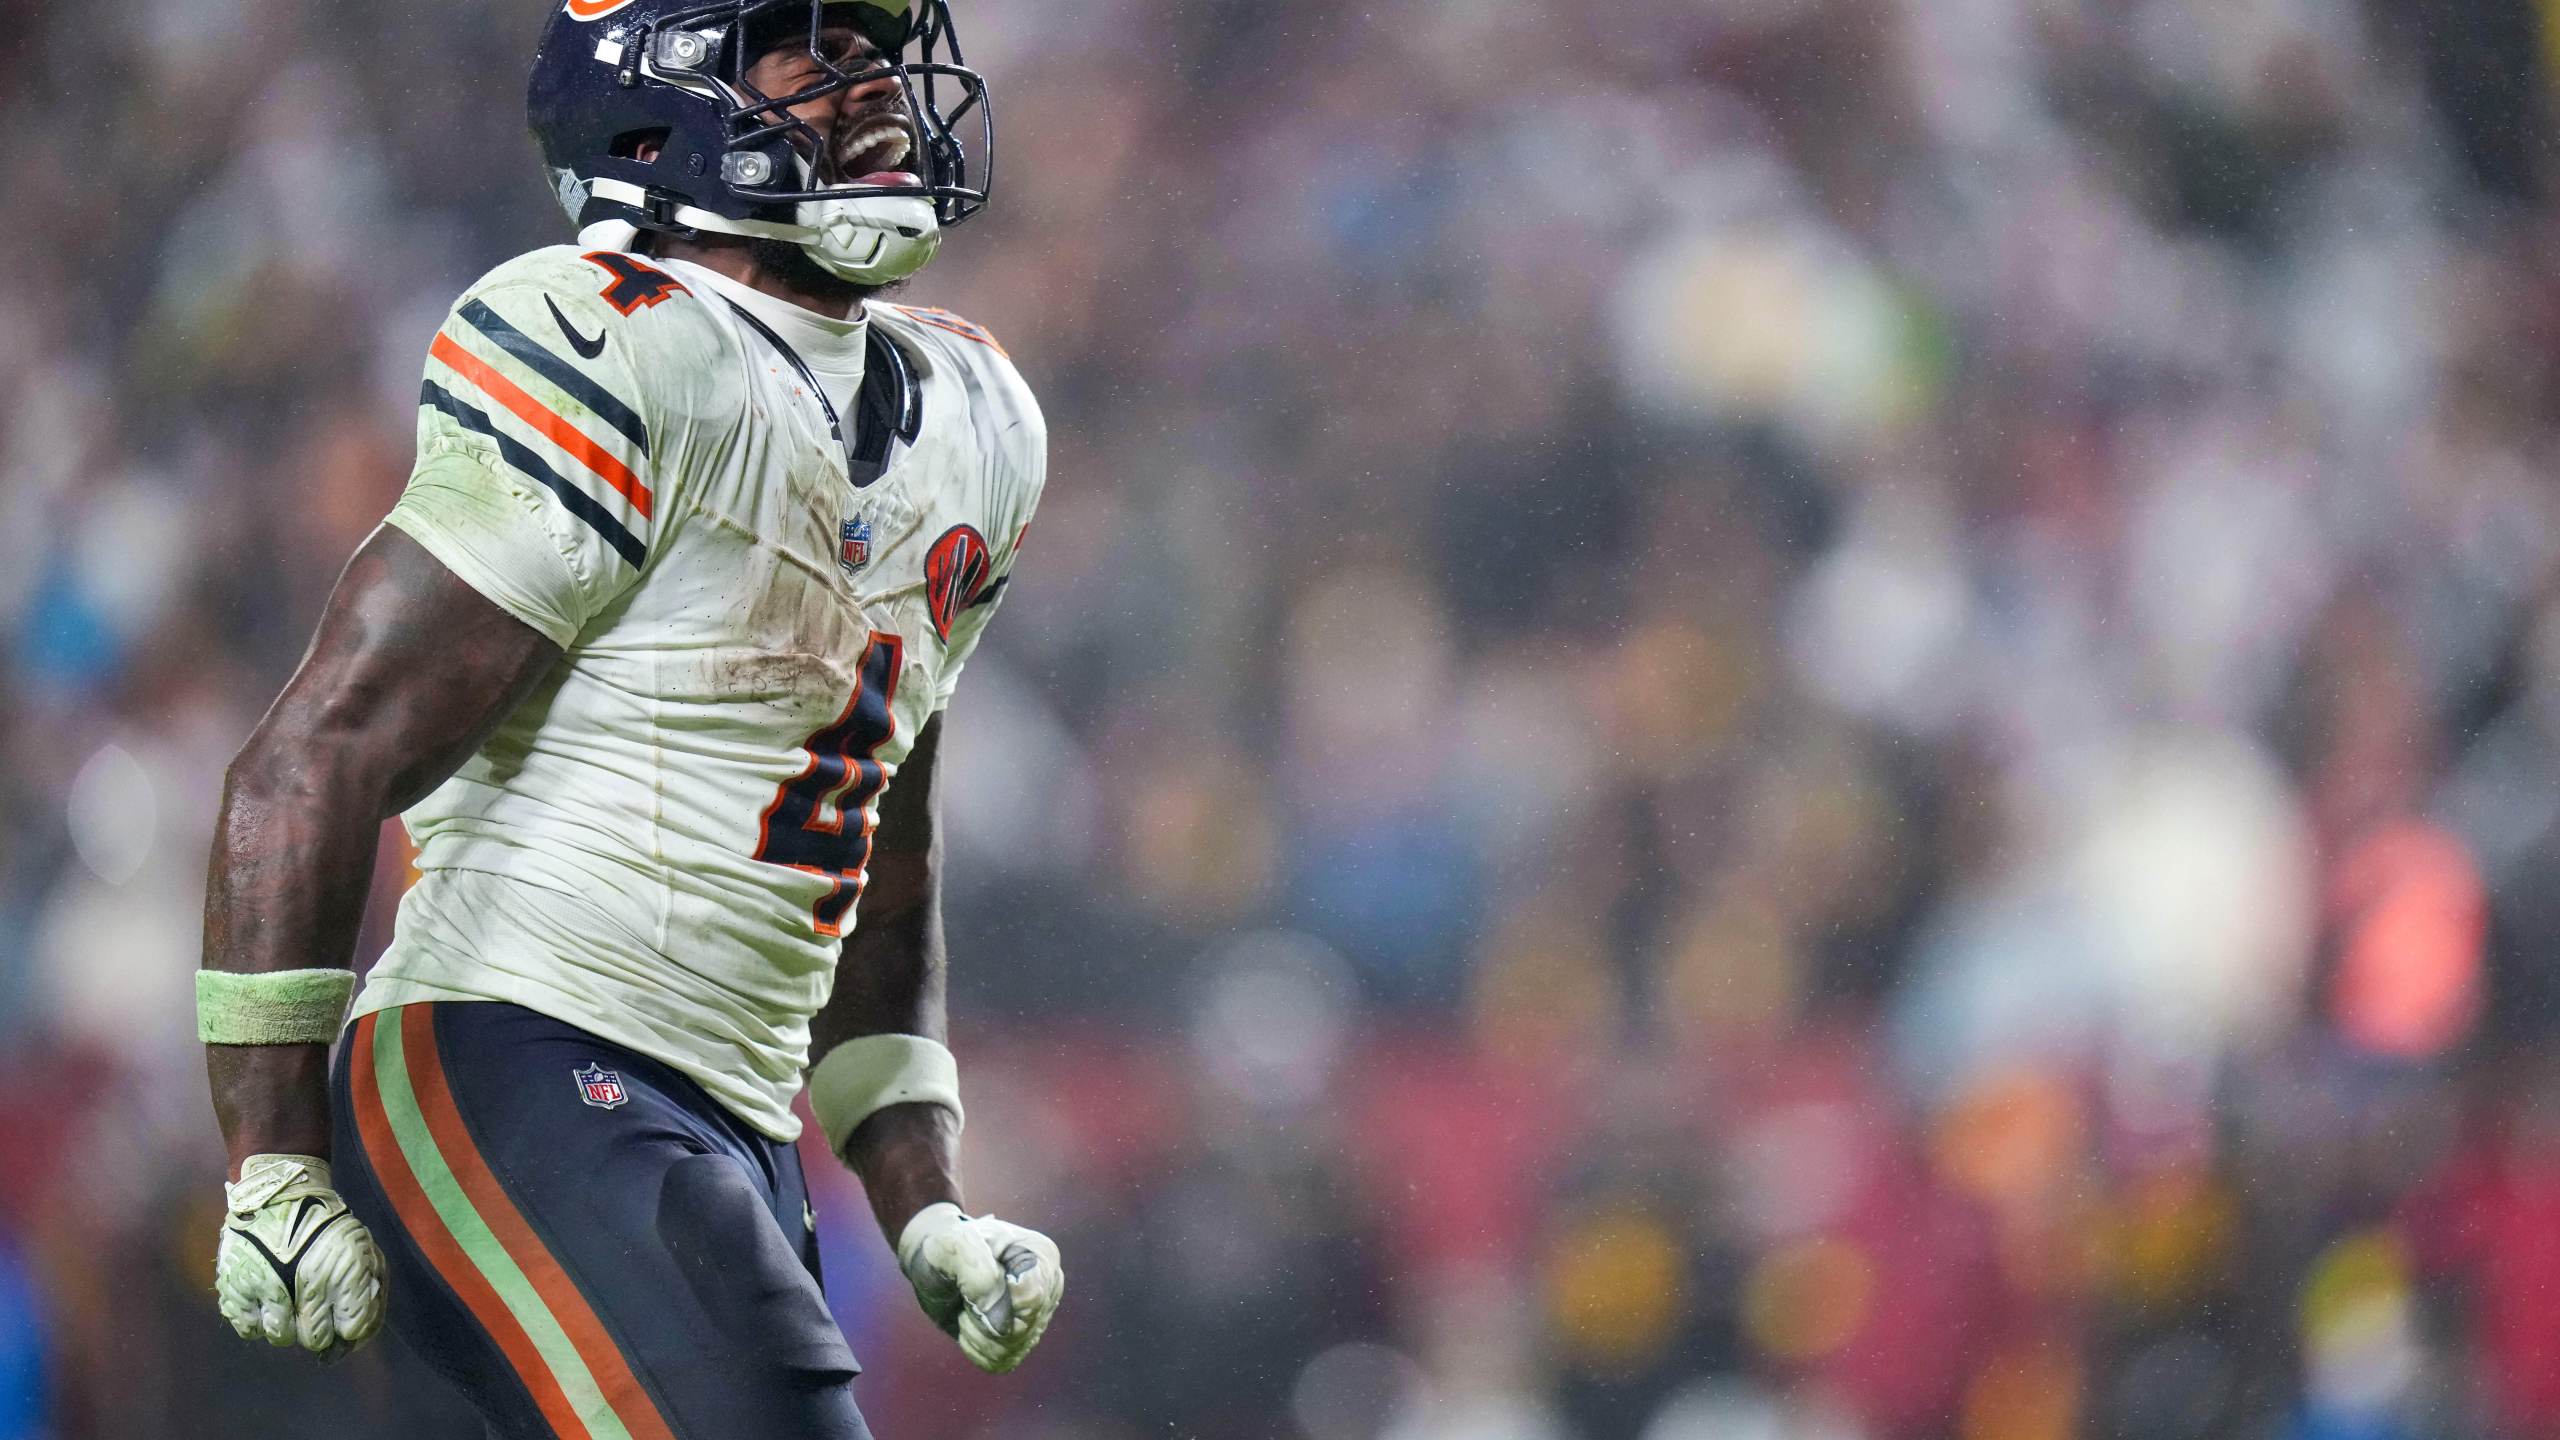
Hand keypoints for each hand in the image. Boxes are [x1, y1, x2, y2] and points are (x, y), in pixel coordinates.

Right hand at [214, 1154, 387, 1357]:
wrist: (279, 1196)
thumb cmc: (324, 1225)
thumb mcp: (360, 1248)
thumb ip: (367, 1287)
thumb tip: (359, 1330)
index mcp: (344, 1274)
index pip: (354, 1328)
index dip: (350, 1329)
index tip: (343, 1323)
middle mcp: (309, 1287)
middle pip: (316, 1339)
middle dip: (318, 1332)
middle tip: (312, 1315)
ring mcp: (270, 1290)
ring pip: (281, 1337)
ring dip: (286, 1327)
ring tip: (285, 1305)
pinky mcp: (237, 1289)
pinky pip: (248, 1328)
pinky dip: (256, 1322)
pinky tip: (262, 1304)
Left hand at [896, 1202, 1062, 1372]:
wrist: (938, 1263)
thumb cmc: (949, 1247)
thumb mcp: (953, 1245)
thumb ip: (977, 1273)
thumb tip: (998, 1318)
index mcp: (1042, 1256)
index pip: (1032, 1298)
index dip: (995, 1299)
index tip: (972, 1281)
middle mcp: (1049, 1289)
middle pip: (1020, 1329)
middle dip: (982, 1318)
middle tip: (964, 1295)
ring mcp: (1038, 1317)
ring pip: (1010, 1349)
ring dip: (976, 1333)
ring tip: (966, 1306)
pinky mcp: (1021, 1342)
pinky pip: (1001, 1362)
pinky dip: (976, 1349)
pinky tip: (970, 1324)